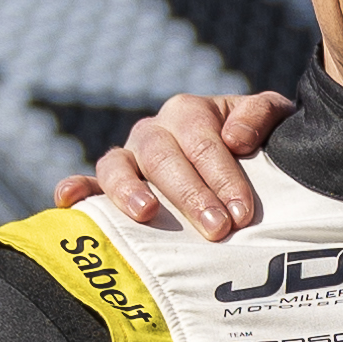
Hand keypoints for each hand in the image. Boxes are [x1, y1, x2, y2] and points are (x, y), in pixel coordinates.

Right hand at [52, 91, 296, 239]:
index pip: (204, 143)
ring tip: (147, 213)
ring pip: (118, 165)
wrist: (251, 158)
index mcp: (191, 112)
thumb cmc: (262, 143)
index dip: (223, 177)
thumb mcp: (275, 120)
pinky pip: (88, 183)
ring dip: (129, 190)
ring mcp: (130, 157)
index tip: (242, 212)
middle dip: (191, 194)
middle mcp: (155, 131)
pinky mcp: (112, 183)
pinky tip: (68, 201)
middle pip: (164, 158)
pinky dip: (75, 189)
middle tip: (217, 229)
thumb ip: (261, 115)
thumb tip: (235, 138)